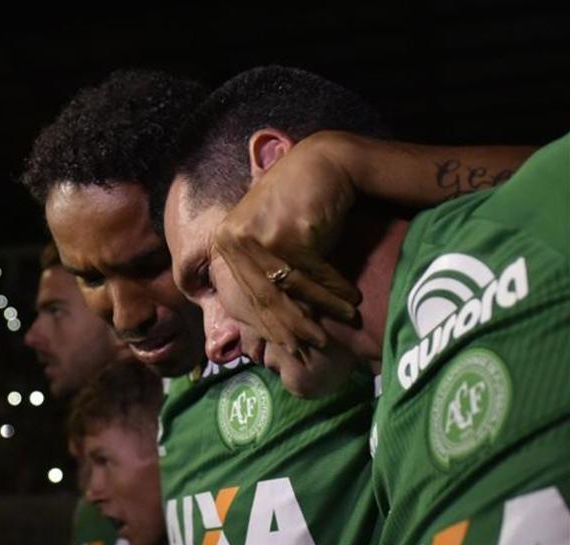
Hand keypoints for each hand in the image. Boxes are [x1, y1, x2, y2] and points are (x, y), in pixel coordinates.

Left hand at [210, 133, 361, 354]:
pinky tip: (352, 298)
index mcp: (225, 245)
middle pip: (265, 296)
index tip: (290, 347)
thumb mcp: (268, 238)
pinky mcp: (287, 233)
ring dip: (322, 308)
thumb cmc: (297, 207)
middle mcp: (234, 240)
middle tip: (315, 346)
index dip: (271, 325)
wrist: (322, 164)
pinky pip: (314, 272)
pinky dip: (335, 288)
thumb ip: (261, 271)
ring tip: (346, 320)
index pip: (248, 295)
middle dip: (294, 326)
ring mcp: (258, 237)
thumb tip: (267, 324)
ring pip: (291, 288)